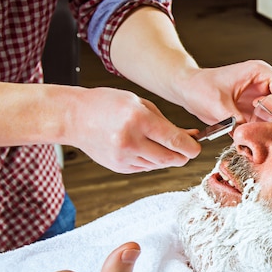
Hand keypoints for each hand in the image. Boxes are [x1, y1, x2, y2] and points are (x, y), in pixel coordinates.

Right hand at [67, 87, 200, 173]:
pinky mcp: (119, 167)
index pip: (175, 141)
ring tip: (159, 143)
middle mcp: (131, 140)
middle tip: (186, 149)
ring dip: (166, 157)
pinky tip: (144, 148)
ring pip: (159, 164)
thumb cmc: (107, 105)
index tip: (197, 147)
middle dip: (182, 155)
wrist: (74, 117)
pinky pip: (146, 167)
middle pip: (171, 158)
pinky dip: (151, 160)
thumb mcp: (139, 103)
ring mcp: (123, 157)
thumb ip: (166, 122)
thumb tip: (190, 137)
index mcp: (138, 119)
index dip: (191, 147)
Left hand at [176, 60, 271, 124]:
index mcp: (259, 72)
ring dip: (269, 125)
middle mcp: (263, 83)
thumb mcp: (217, 105)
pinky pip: (266, 121)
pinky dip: (261, 130)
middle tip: (264, 129)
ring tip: (254, 132)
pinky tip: (250, 133)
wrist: (187, 90)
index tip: (267, 117)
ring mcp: (260, 97)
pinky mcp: (254, 110)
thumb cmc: (199, 88)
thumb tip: (249, 136)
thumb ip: (236, 120)